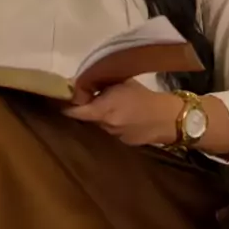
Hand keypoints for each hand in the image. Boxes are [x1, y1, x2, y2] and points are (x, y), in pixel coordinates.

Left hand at [62, 79, 180, 146]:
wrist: (169, 119)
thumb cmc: (144, 96)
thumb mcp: (121, 83)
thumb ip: (100, 85)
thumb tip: (80, 84)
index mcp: (104, 109)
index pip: (74, 112)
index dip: (65, 106)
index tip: (59, 99)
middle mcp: (105, 126)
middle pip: (84, 119)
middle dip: (82, 110)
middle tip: (80, 100)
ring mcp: (112, 138)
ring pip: (96, 126)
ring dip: (96, 118)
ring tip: (105, 108)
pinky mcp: (120, 145)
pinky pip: (108, 133)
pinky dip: (108, 125)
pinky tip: (119, 119)